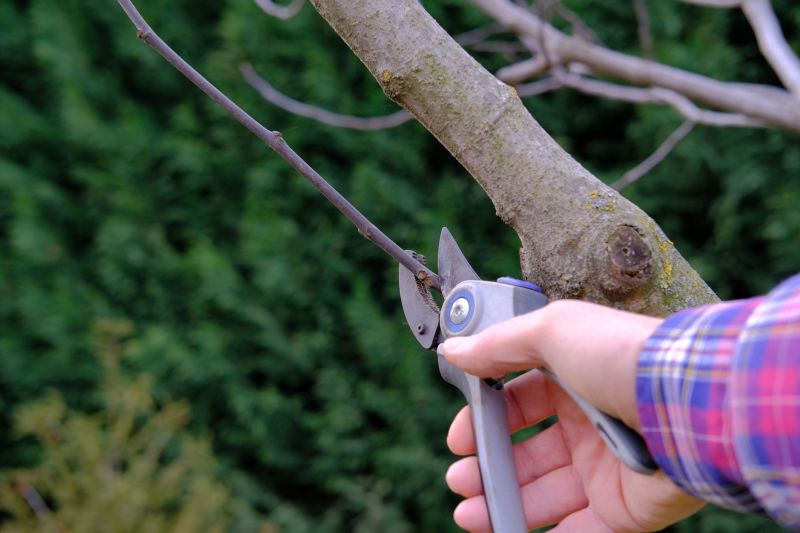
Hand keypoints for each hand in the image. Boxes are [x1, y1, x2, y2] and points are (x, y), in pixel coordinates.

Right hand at [442, 300, 704, 531]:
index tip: (459, 438)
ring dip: (504, 504)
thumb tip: (454, 351)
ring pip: (546, 495)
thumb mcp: (551, 331)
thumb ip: (498, 343)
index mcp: (573, 379)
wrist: (689, 403)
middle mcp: (590, 424)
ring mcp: (608, 468)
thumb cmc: (621, 357)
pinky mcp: (625, 509)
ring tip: (469, 514)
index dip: (485, 419)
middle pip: (528, 453)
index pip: (519, 402)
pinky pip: (581, 531)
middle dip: (489, 467)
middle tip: (461, 481)